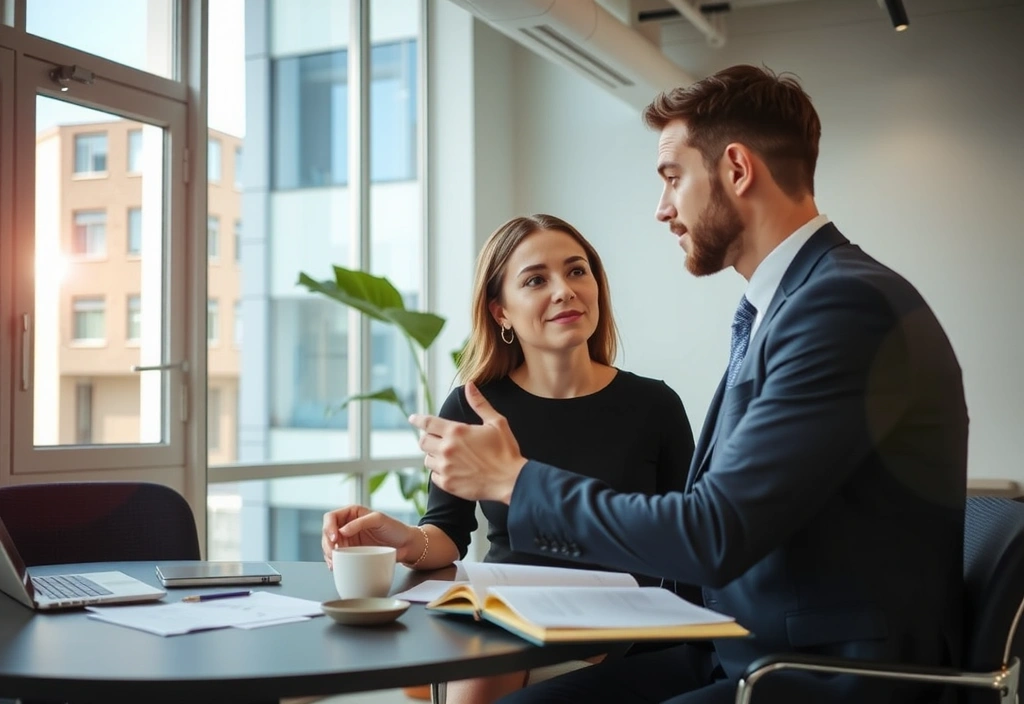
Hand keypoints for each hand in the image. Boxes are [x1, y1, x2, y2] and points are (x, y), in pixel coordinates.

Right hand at [321, 505, 417, 568]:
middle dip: (326, 543)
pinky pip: (336, 557)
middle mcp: (347, 525)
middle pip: (326, 533)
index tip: (334, 538)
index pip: (331, 517)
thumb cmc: (395, 528)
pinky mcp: (351, 553)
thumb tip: (341, 531)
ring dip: (327, 554)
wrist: (406, 545)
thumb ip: (360, 522)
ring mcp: (348, 540)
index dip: (328, 527)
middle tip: (333, 554)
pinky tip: (334, 567)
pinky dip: (333, 562)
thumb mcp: (379, 520)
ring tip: (334, 563)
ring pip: (329, 546)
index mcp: (352, 513)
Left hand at [409, 381, 526, 503]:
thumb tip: (469, 386)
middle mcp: (447, 449)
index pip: (428, 422)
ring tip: (448, 456)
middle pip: (423, 441)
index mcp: (456, 432)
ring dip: (434, 456)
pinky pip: (434, 476)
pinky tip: (451, 470)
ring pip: (427, 459)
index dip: (418, 419)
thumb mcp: (496, 422)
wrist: (510, 480)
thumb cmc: (506, 450)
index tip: (412, 418)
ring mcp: (445, 468)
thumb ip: (479, 404)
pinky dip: (439, 472)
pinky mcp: (448, 484)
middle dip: (428, 438)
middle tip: (437, 440)